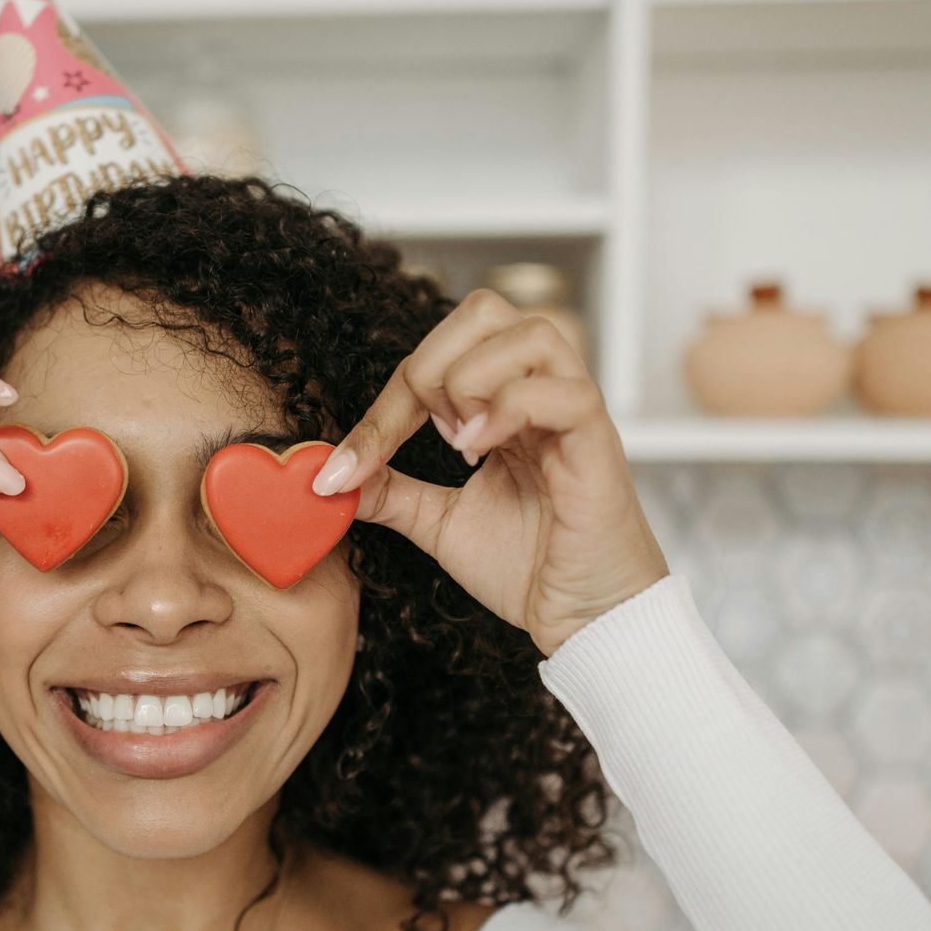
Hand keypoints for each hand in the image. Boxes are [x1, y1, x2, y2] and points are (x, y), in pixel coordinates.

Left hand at [311, 289, 668, 657]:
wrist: (583, 620)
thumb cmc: (529, 568)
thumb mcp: (439, 523)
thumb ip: (392, 491)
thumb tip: (332, 474)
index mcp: (507, 403)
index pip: (440, 352)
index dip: (385, 402)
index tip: (347, 466)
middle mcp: (544, 392)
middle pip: (486, 310)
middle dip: (432, 364)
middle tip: (431, 433)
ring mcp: (574, 411)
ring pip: (528, 331)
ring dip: (472, 380)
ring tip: (463, 443)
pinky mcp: (598, 441)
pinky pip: (559, 389)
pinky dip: (507, 410)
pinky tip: (480, 454)